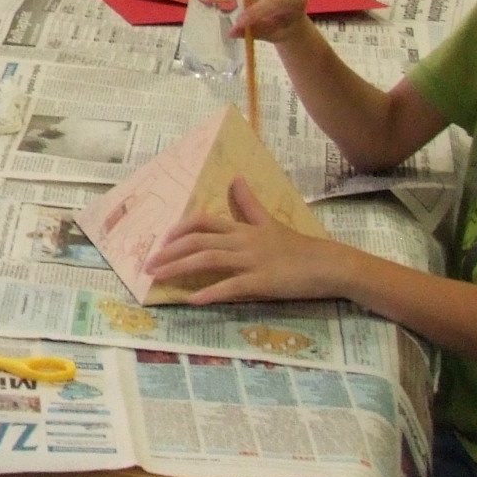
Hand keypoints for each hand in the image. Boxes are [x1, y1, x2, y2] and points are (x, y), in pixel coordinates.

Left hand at [149, 179, 351, 303]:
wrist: (329, 264)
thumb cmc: (298, 247)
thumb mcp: (270, 222)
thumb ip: (249, 204)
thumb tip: (236, 177)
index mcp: (243, 228)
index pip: (203, 222)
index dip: (179, 230)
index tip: (161, 241)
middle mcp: (243, 241)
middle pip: (198, 241)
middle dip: (169, 252)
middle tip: (148, 264)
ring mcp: (252, 261)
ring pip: (208, 260)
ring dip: (179, 268)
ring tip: (158, 278)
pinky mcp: (262, 282)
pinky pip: (231, 287)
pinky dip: (210, 292)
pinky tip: (192, 299)